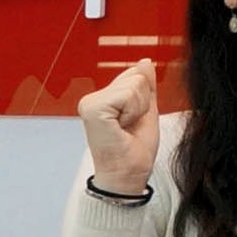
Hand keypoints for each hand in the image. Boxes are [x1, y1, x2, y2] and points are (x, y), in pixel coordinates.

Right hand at [79, 58, 160, 196]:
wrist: (128, 174)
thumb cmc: (134, 150)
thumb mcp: (146, 111)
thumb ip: (145, 87)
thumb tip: (145, 62)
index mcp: (103, 98)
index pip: (135, 75)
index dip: (144, 98)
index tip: (132, 120)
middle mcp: (92, 98)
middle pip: (137, 77)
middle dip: (143, 103)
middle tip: (130, 126)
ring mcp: (90, 103)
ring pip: (134, 84)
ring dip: (139, 109)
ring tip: (126, 127)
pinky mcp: (93, 109)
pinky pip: (128, 95)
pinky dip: (133, 112)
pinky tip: (122, 127)